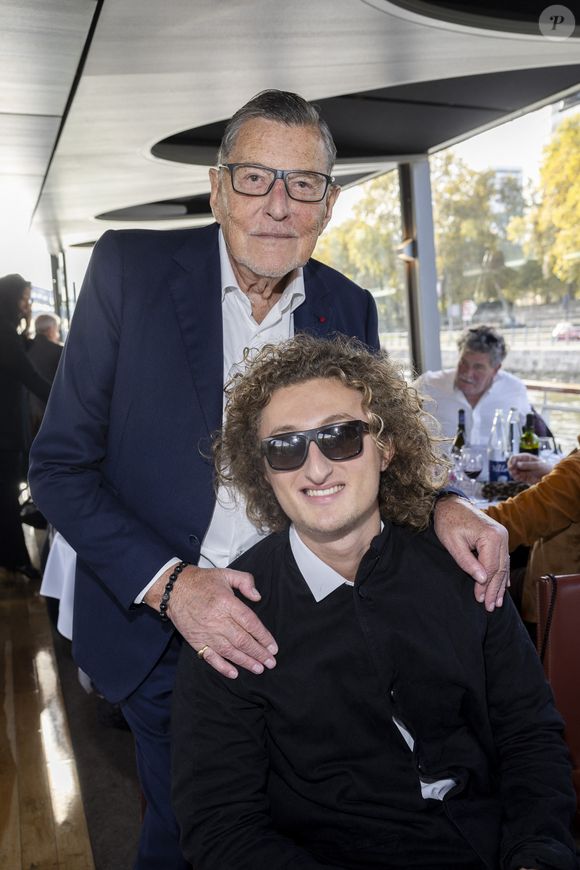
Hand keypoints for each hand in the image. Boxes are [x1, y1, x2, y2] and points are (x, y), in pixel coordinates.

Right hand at [145, 565, 277, 678]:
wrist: (173, 589)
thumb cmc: (202, 581)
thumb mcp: (226, 574)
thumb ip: (245, 581)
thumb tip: (258, 597)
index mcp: (226, 603)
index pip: (250, 623)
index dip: (263, 636)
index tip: (273, 646)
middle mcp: (217, 620)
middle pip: (242, 640)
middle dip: (259, 653)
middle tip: (271, 662)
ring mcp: (206, 632)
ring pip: (229, 651)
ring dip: (245, 662)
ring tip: (259, 669)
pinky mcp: (196, 641)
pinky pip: (210, 657)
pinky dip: (222, 667)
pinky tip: (234, 673)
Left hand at [434, 496, 508, 610]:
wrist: (449, 503)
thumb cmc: (448, 522)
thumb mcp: (453, 543)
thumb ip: (467, 562)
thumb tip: (482, 580)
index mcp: (491, 536)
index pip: (490, 568)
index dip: (485, 586)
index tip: (480, 601)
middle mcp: (501, 536)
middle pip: (499, 569)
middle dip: (494, 589)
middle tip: (490, 607)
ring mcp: (502, 536)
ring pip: (503, 565)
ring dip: (500, 585)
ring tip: (497, 602)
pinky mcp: (499, 536)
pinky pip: (503, 558)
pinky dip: (502, 573)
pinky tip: (503, 586)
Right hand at [508, 452, 551, 484]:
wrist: (550, 477)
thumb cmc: (545, 469)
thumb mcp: (537, 466)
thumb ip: (527, 465)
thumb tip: (517, 464)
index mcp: (526, 457)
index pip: (514, 457)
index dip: (511, 461)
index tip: (512, 466)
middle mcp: (523, 463)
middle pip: (511, 464)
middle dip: (511, 468)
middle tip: (514, 472)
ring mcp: (522, 470)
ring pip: (512, 470)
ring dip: (513, 473)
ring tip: (517, 476)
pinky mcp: (523, 477)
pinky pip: (516, 477)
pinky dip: (516, 477)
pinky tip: (519, 478)